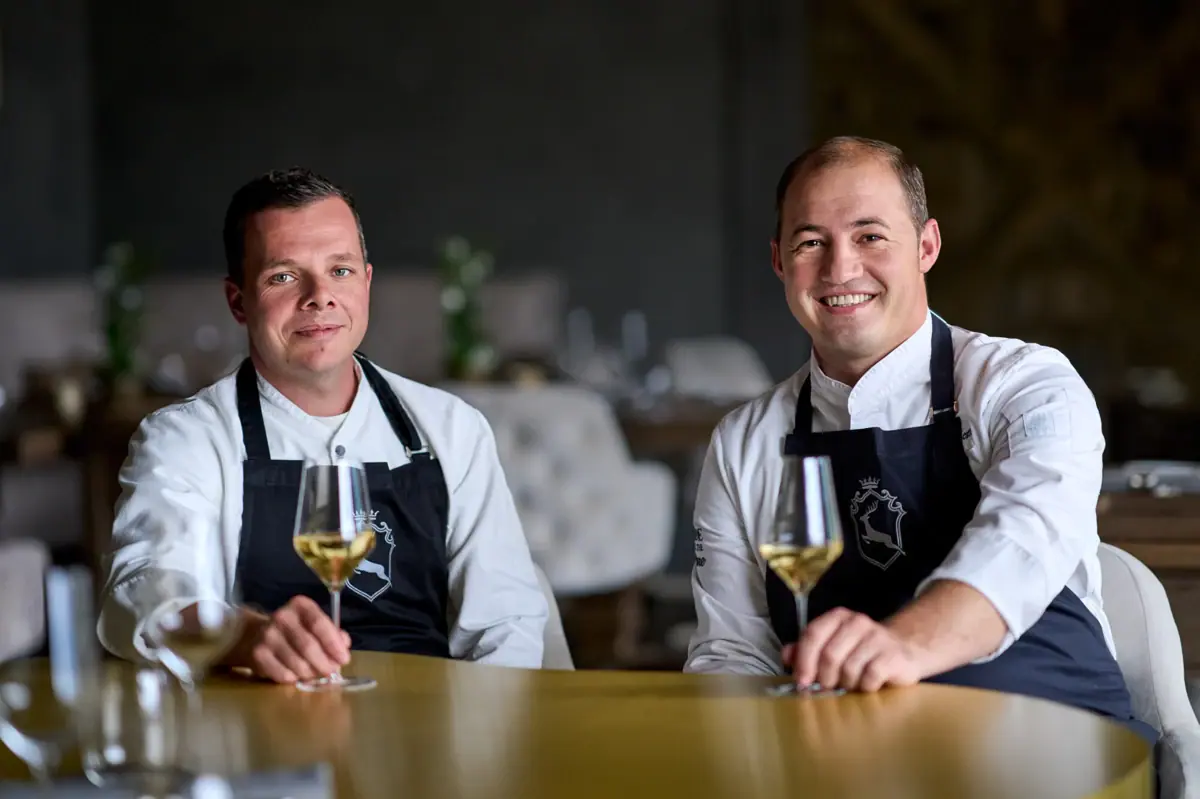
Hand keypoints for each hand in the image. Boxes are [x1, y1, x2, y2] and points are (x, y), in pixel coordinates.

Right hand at [230, 596, 351, 683]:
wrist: (257, 636)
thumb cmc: (296, 630)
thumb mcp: (315, 624)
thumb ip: (333, 633)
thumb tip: (344, 645)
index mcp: (300, 605)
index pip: (319, 624)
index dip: (334, 644)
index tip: (344, 659)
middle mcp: (282, 617)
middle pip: (308, 646)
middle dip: (324, 663)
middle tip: (332, 672)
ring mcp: (268, 635)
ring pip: (297, 663)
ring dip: (311, 673)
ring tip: (315, 674)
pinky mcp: (258, 654)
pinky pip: (283, 674)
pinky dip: (295, 679)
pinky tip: (297, 675)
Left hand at [782, 607, 923, 691]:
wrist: (904, 652)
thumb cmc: (860, 652)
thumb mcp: (832, 645)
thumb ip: (806, 650)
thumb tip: (787, 657)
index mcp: (838, 617)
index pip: (813, 634)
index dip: (803, 660)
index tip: (801, 682)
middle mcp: (857, 622)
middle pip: (829, 655)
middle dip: (824, 678)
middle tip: (828, 687)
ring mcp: (877, 638)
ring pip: (849, 669)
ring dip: (846, 684)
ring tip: (852, 684)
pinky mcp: (892, 656)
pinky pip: (869, 678)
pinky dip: (864, 688)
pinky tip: (868, 685)